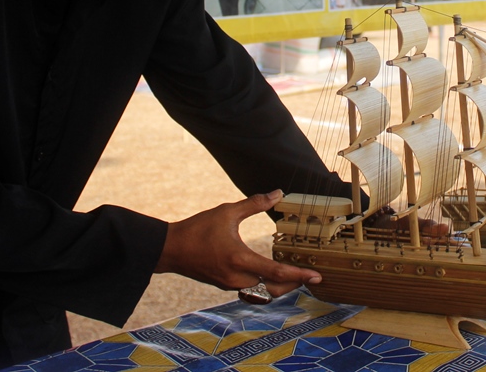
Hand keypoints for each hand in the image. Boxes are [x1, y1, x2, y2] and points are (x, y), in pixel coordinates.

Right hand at [155, 190, 320, 299]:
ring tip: (295, 274)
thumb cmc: (197, 229)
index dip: (299, 275)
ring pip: (263, 291)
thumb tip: (278, 193)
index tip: (316, 276)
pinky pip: (251, 289)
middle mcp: (236, 277)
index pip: (276, 272)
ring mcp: (229, 284)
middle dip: (293, 283)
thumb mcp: (227, 212)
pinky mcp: (224, 284)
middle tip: (310, 274)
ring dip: (280, 285)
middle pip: (274, 287)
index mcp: (239, 259)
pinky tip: (271, 274)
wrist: (169, 249)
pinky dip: (265, 284)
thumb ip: (254, 204)